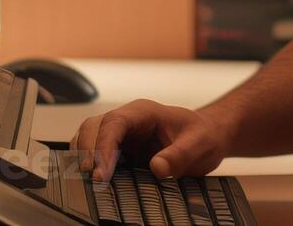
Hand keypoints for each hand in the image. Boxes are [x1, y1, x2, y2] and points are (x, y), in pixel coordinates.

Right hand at [73, 99, 232, 181]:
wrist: (208, 137)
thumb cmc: (203, 136)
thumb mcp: (199, 144)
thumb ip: (179, 155)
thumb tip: (157, 167)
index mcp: (144, 112)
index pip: (114, 124)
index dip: (103, 147)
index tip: (101, 172)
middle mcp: (128, 119)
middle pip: (94, 127)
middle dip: (88, 151)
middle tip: (93, 179)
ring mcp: (122, 132)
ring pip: (89, 136)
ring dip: (84, 155)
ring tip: (88, 180)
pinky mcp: (121, 147)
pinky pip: (96, 150)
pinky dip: (89, 161)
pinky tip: (92, 177)